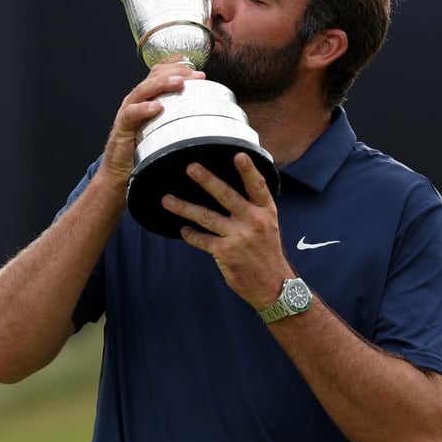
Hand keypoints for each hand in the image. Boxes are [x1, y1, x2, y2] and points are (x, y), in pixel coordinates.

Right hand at [97, 63, 204, 188]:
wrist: (119, 173)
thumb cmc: (142, 151)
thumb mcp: (163, 131)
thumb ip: (177, 119)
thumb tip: (205, 116)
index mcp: (146, 98)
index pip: (160, 74)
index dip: (179, 70)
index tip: (200, 75)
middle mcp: (136, 101)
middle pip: (153, 76)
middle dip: (176, 73)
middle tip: (195, 76)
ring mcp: (127, 112)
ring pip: (142, 90)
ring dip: (161, 84)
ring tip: (179, 82)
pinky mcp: (122, 128)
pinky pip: (131, 114)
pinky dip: (144, 108)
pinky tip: (157, 107)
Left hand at [162, 153, 290, 308]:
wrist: (274, 286)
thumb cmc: (267, 252)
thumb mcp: (269, 225)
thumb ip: (253, 207)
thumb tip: (228, 188)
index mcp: (266, 212)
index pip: (258, 186)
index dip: (248, 170)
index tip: (238, 155)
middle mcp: (254, 222)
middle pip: (227, 196)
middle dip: (208, 181)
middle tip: (191, 167)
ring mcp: (239, 237)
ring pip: (207, 217)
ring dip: (185, 207)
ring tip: (167, 200)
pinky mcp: (226, 253)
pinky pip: (202, 240)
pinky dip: (191, 234)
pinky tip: (183, 229)